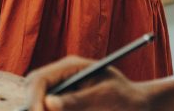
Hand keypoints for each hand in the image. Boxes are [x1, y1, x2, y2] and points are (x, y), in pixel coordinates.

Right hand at [25, 56, 152, 110]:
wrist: (139, 106)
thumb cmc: (127, 98)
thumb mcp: (106, 97)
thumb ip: (78, 99)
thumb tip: (49, 102)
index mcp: (71, 67)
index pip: (40, 79)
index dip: (34, 98)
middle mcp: (62, 78)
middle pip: (33, 91)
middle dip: (34, 107)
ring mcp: (62, 92)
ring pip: (41, 104)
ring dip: (45, 110)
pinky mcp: (65, 105)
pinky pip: (52, 109)